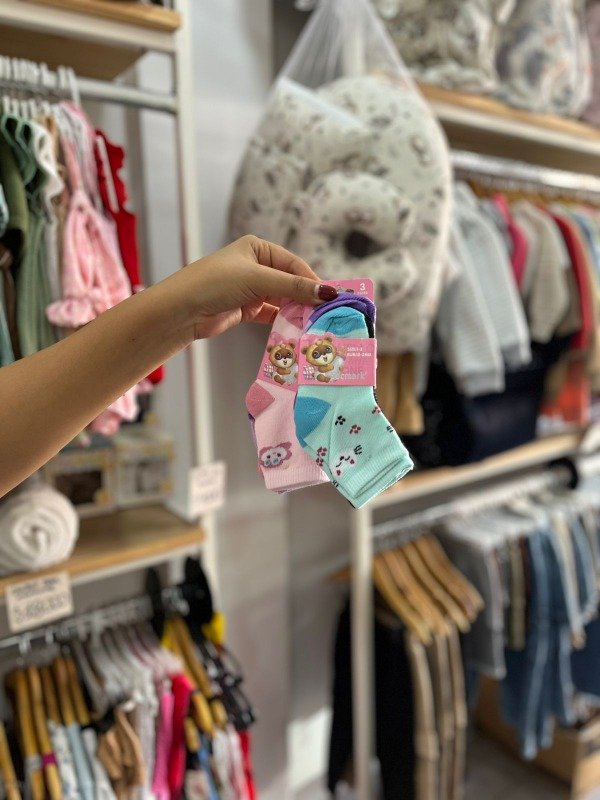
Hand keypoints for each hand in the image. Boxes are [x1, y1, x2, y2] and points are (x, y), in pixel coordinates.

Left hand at [167, 235, 337, 340]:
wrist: (182, 310)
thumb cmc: (215, 283)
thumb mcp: (257, 279)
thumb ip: (293, 287)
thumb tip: (328, 292)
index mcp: (258, 249)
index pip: (294, 264)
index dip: (313, 280)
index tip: (330, 298)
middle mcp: (256, 266)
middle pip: (291, 283)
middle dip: (306, 298)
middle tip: (326, 314)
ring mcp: (252, 289)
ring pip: (283, 300)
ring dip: (296, 312)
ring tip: (314, 324)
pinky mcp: (247, 310)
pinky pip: (273, 315)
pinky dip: (284, 322)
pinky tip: (297, 330)